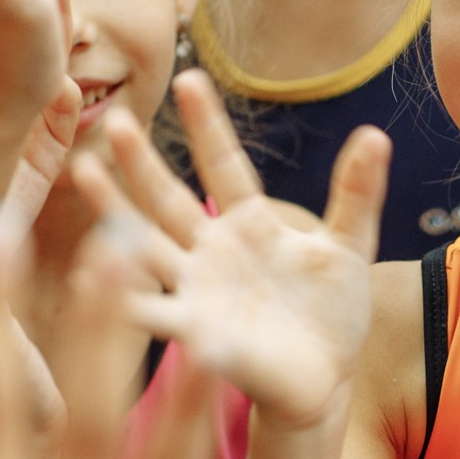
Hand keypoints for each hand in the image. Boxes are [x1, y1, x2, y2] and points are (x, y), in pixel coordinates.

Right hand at [72, 72, 387, 429]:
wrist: (326, 380)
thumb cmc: (332, 313)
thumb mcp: (349, 247)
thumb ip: (357, 194)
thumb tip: (376, 135)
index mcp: (250, 225)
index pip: (225, 165)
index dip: (208, 125)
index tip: (190, 78)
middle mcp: (213, 253)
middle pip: (169, 198)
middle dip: (141, 161)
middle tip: (115, 118)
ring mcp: (200, 292)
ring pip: (148, 245)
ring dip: (116, 213)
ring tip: (83, 172)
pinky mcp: (199, 335)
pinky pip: (159, 314)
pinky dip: (132, 301)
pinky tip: (103, 281)